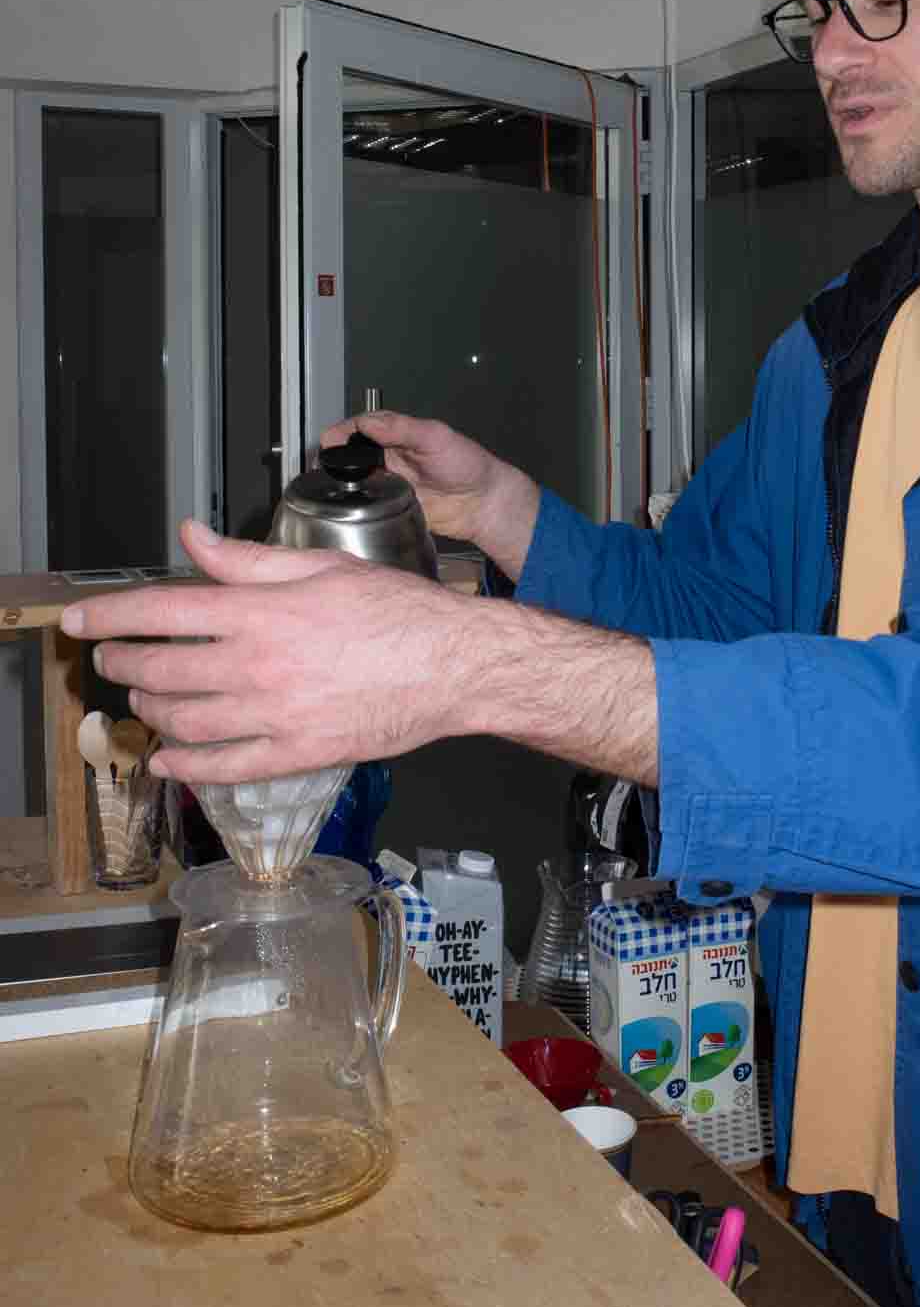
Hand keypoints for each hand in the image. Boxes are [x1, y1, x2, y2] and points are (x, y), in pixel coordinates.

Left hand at [62, 521, 479, 782]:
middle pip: (160, 670)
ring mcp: (274, 715)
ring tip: (144, 702)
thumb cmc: (399, 611)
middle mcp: (258, 664)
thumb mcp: (320, 568)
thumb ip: (249, 559)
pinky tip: (168, 762)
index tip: (79, 620)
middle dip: (122, 665)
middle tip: (111, 661)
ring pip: (183, 721)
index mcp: (262, 610)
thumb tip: (194, 538)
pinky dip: (185, 768)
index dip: (109, 615)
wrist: (453, 665)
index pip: (163, 610)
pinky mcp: (295, 754)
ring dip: (149, 712)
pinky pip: (222, 768)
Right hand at [320, 409, 538, 574]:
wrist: (484, 503)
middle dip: (334, 457)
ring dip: (340, 481)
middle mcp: (389, 456)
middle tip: (323, 467)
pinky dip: (353, 503)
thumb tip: (367, 421)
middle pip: (351, 452)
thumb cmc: (467, 464)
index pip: (360, 427)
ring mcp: (388, 481)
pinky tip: (346, 505)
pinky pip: (366, 503)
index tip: (330, 442)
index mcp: (397, 434)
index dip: (342, 433)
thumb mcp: (435, 437)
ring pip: (354, 478)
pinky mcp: (390, 505)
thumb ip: (401, 428)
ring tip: (328, 486)